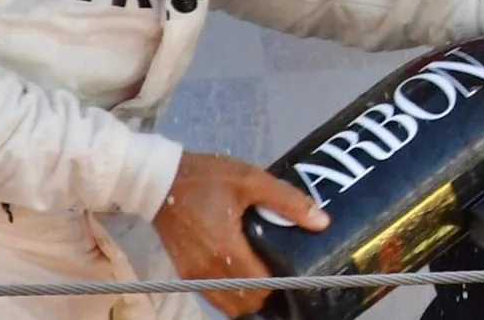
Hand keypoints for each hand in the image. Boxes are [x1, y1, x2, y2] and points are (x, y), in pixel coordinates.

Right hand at [156, 149, 322, 314]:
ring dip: (248, 296)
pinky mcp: (186, 272)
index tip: (295, 268)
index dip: (282, 282)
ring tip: (264, 273)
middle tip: (282, 270)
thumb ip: (288, 202)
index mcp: (226, 248)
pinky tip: (243, 274)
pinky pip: (213, 295)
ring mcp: (194, 274)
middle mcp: (208, 269)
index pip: (260, 286)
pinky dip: (230, 293)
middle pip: (246, 302)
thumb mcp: (252, 180)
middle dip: (268, 292)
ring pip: (228, 305)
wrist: (160, 180)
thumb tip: (322, 222)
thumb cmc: (207, 178)